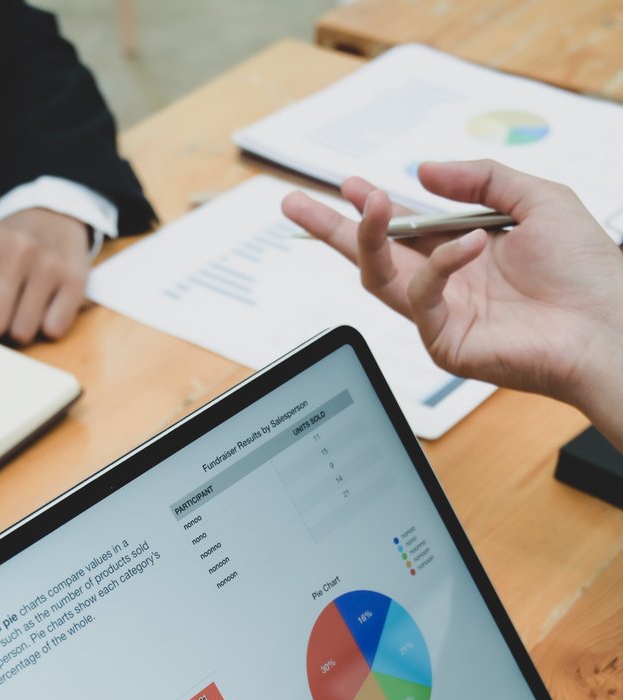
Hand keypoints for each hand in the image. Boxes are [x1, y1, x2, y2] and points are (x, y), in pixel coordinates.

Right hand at [281, 161, 622, 446]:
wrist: (605, 325)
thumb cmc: (586, 271)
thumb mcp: (536, 199)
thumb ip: (481, 179)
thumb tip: (423, 170)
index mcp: (464, 252)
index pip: (403, 227)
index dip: (372, 205)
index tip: (346, 182)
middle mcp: (447, 285)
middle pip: (371, 257)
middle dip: (330, 229)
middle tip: (293, 203)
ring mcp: (442, 317)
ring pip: (379, 278)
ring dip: (367, 236)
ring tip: (369, 199)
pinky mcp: (446, 344)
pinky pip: (423, 298)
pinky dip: (443, 265)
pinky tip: (471, 245)